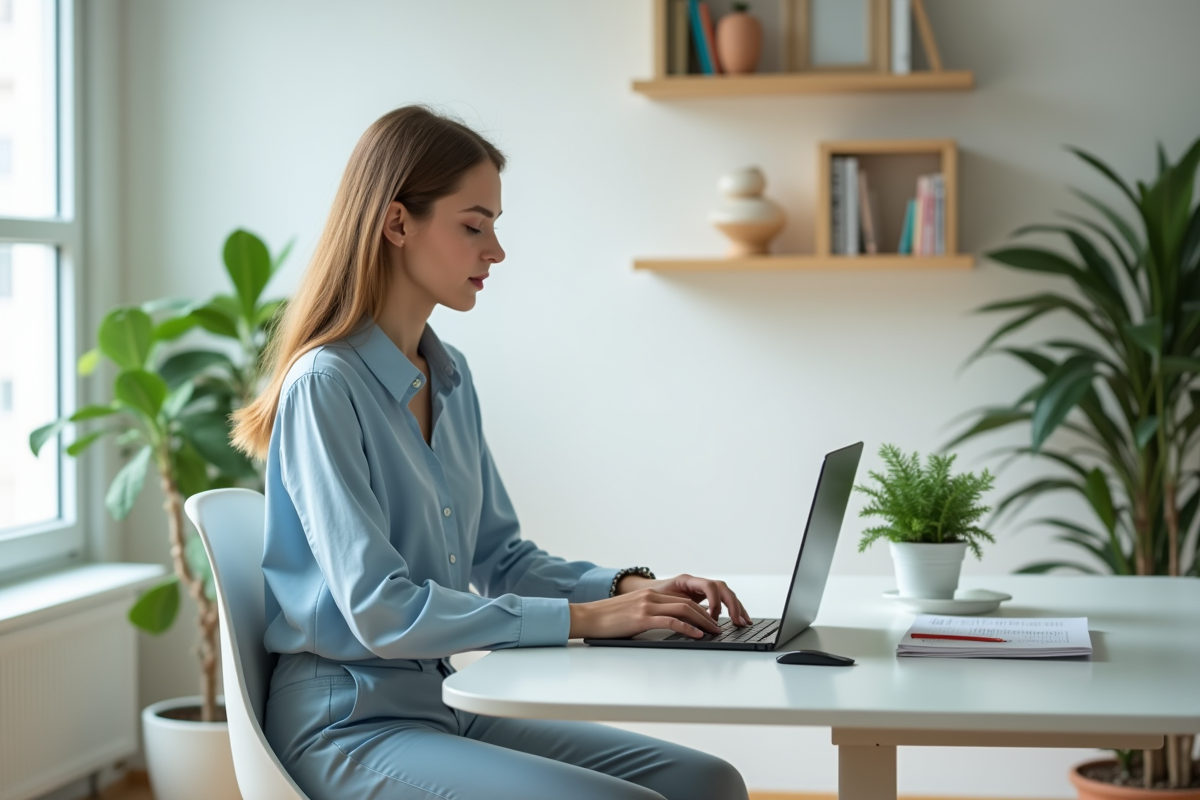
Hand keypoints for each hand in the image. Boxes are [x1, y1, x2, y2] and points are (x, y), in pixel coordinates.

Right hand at [615, 573, 751, 625]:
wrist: (587, 618)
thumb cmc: (608, 621)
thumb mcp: (633, 614)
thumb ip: (651, 616)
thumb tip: (671, 628)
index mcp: (651, 596)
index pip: (684, 600)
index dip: (702, 611)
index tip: (714, 621)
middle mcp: (652, 597)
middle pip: (689, 603)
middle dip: (709, 616)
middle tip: (721, 627)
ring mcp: (648, 606)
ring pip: (685, 610)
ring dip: (703, 622)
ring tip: (715, 632)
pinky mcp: (643, 617)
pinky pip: (672, 621)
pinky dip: (688, 627)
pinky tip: (697, 635)